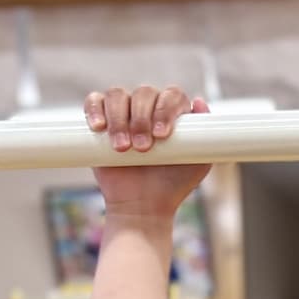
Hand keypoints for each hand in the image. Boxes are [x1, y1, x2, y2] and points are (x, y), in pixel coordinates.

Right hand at [85, 86, 211, 220]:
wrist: (142, 205)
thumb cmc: (172, 185)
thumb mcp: (198, 164)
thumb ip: (205, 136)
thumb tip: (198, 100)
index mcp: (172, 112)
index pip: (171, 95)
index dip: (165, 109)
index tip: (161, 136)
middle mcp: (148, 107)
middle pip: (144, 93)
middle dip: (142, 119)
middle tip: (142, 148)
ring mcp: (123, 112)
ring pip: (117, 95)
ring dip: (119, 119)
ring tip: (122, 148)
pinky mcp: (100, 122)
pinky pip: (94, 101)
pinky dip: (94, 109)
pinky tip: (99, 128)